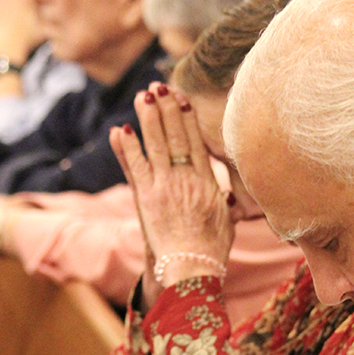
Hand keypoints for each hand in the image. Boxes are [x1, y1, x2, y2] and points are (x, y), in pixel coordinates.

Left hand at [110, 83, 234, 302]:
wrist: (193, 268)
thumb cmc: (212, 250)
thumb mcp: (227, 223)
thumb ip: (225, 205)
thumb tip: (233, 198)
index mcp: (207, 182)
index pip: (195, 141)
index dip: (187, 118)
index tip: (182, 98)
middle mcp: (186, 177)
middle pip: (175, 135)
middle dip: (166, 108)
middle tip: (159, 86)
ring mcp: (165, 185)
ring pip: (155, 143)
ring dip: (148, 117)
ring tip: (142, 96)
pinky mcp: (146, 197)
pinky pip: (134, 166)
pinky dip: (127, 147)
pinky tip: (120, 129)